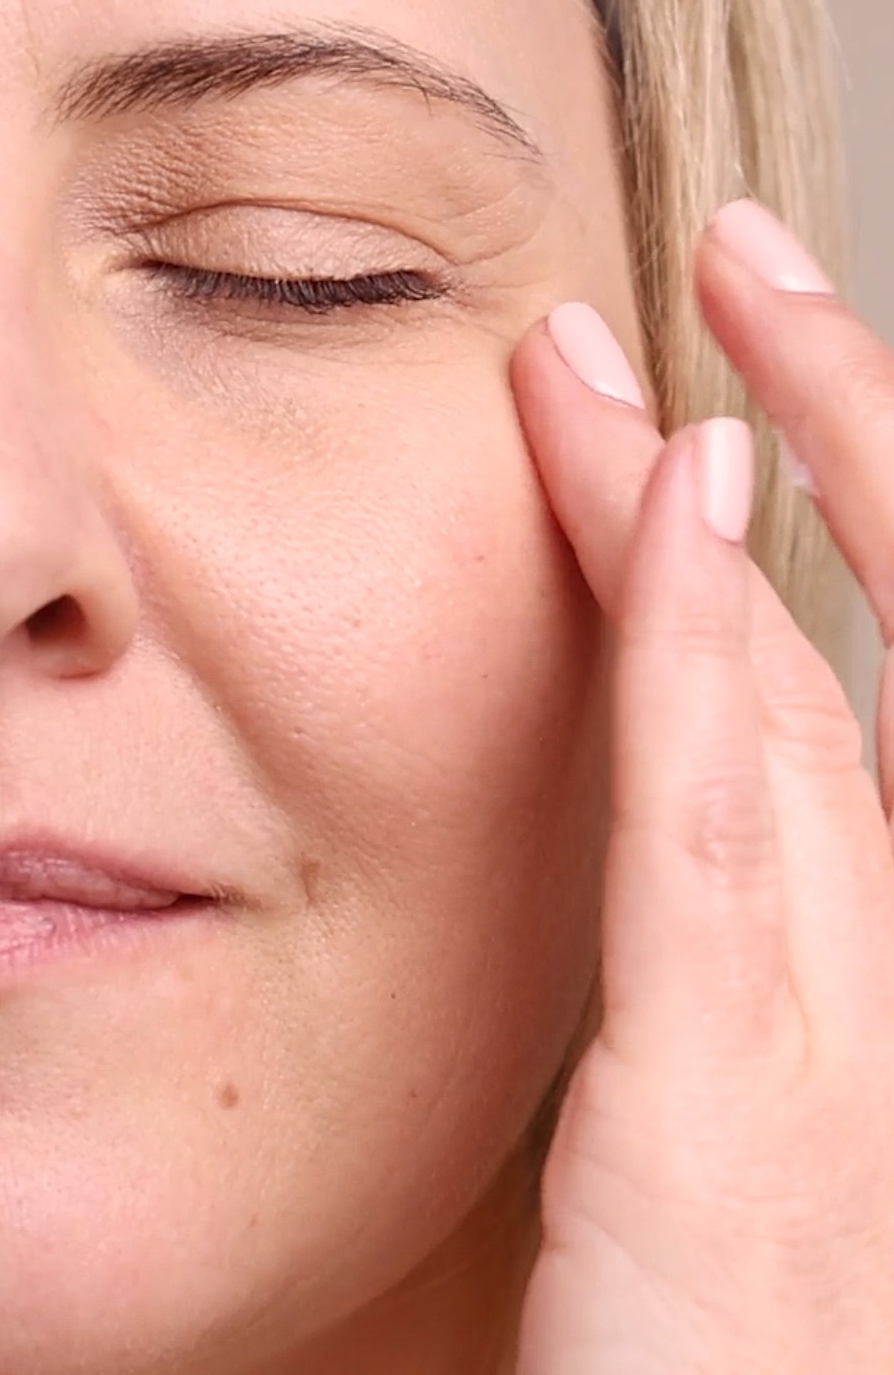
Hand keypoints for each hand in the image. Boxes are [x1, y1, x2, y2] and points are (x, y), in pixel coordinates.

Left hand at [511, 200, 893, 1373]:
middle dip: (808, 435)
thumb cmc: (727, 1355)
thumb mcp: (734, 1149)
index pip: (865, 698)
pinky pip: (721, 846)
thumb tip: (677, 814)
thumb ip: (724, 978)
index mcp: (881, 1001)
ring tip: (660, 334)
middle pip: (839, 655)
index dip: (833, 513)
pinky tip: (683, 524)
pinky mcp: (738, 1121)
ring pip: (786, 706)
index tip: (733, 394)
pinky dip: (708, 672)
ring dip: (708, 503)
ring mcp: (853, 1055)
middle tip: (733, 267)